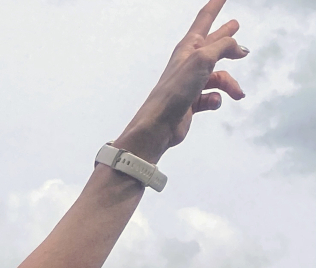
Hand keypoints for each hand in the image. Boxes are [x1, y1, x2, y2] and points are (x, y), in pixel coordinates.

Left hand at [115, 0, 247, 162]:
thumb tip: (239, 47)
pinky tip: (212, 104)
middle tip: (236, 24)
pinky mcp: (191, 102)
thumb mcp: (202, 60)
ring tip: (239, 93)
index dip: (215, 5)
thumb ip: (223, 47)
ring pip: (219, 76)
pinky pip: (212, 97)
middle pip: (213, 44)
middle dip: (225, 35)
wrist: (159, 125)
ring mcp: (190, 83)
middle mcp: (189, 63)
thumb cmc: (174, 90)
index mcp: (188, 48)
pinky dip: (216, 100)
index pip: (204, 20)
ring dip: (230, 84)